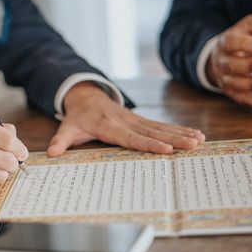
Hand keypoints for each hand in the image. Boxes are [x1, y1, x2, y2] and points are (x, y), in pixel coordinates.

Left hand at [47, 83, 204, 156]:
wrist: (86, 97)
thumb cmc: (78, 117)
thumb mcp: (67, 128)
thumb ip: (61, 141)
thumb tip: (51, 154)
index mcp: (109, 126)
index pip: (131, 138)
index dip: (148, 144)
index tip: (166, 150)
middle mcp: (126, 122)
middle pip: (152, 132)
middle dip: (173, 139)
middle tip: (192, 144)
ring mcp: (135, 120)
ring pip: (160, 128)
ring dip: (180, 134)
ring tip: (199, 140)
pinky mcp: (141, 120)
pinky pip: (161, 125)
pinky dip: (178, 129)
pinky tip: (195, 134)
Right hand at [205, 14, 251, 107]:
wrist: (222, 58)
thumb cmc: (243, 38)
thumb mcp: (250, 27)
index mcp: (225, 42)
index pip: (233, 43)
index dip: (247, 45)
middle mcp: (221, 61)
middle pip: (232, 65)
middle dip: (250, 66)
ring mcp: (224, 78)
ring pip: (236, 84)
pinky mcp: (230, 93)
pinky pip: (242, 98)